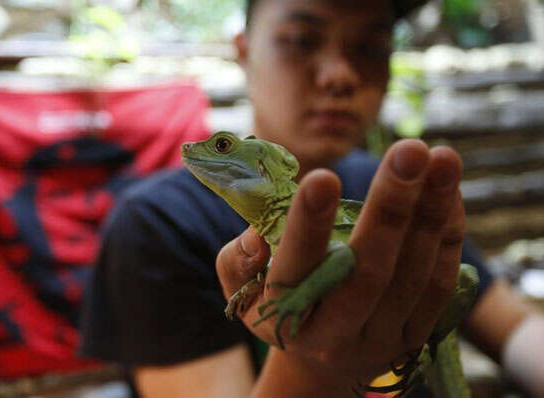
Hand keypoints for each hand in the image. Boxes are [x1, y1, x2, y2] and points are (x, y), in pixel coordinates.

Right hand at [216, 139, 464, 380]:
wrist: (323, 358)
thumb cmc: (278, 304)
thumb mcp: (242, 291)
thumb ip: (237, 261)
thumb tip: (259, 235)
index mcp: (285, 319)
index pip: (295, 270)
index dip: (308, 226)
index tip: (323, 177)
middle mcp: (336, 335)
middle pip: (368, 273)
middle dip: (390, 208)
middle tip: (408, 152)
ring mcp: (382, 338)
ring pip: (414, 275)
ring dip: (431, 212)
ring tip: (442, 157)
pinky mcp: (417, 336)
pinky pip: (440, 282)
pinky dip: (449, 232)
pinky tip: (448, 187)